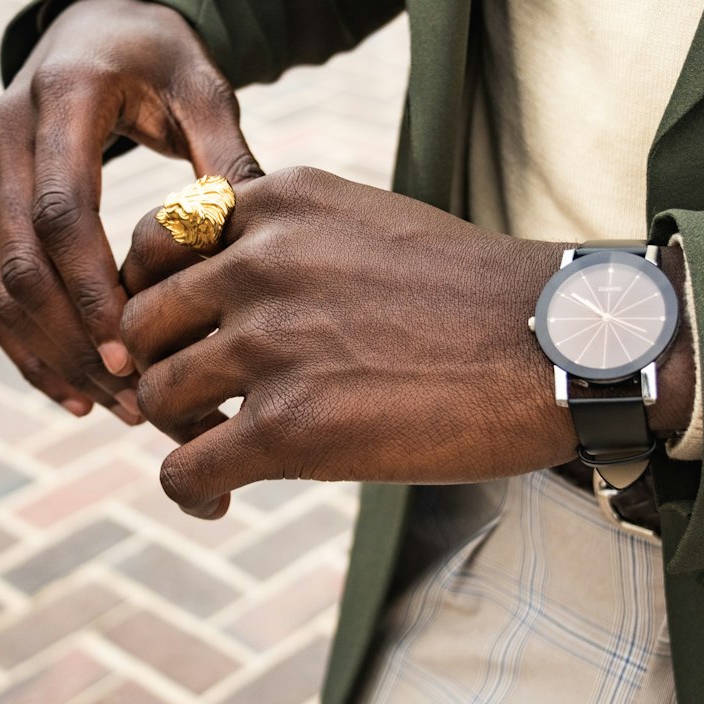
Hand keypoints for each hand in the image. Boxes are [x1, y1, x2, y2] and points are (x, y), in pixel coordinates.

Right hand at [0, 0, 260, 419]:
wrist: (96, 26)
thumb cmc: (160, 59)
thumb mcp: (203, 87)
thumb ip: (225, 151)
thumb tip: (252, 228)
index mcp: (62, 98)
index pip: (62, 210)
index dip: (91, 287)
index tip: (136, 347)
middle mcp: (7, 134)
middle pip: (21, 260)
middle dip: (74, 339)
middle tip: (135, 397)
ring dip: (51, 355)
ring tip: (116, 406)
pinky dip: (26, 347)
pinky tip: (75, 393)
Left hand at [120, 165, 572, 517]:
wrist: (560, 348)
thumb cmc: (478, 295)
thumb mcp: (371, 225)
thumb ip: (291, 241)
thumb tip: (224, 289)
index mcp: (282, 203)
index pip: (158, 239)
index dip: (152, 294)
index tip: (178, 332)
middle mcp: (261, 261)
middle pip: (143, 321)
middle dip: (157, 366)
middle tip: (192, 401)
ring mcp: (269, 342)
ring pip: (158, 394)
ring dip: (176, 430)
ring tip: (215, 452)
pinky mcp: (288, 426)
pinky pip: (184, 467)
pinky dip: (187, 490)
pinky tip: (217, 501)